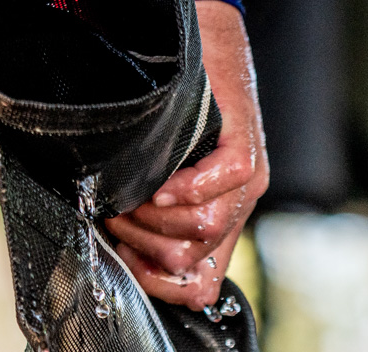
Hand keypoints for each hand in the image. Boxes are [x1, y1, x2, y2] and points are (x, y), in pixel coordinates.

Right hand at [107, 1, 267, 310]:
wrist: (206, 47)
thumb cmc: (179, 114)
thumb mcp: (166, 179)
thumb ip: (158, 220)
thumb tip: (126, 257)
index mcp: (220, 225)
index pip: (201, 288)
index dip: (160, 286)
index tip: (126, 263)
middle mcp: (238, 209)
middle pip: (192, 261)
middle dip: (144, 246)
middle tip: (119, 218)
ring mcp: (247, 180)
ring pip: (205, 229)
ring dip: (156, 219)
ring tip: (132, 195)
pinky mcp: (248, 145)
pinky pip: (226, 181)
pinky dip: (187, 188)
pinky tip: (162, 181)